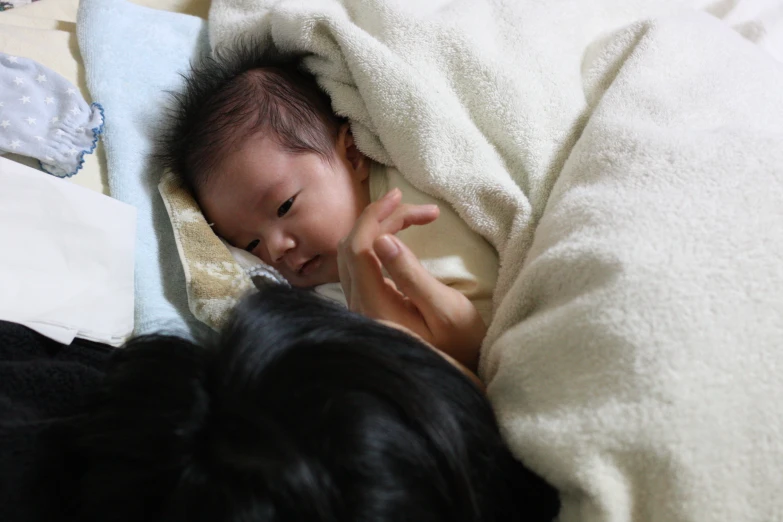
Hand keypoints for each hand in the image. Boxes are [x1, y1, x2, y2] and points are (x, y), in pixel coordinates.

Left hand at [337, 189, 486, 370]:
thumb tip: (382, 239)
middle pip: (352, 247)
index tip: (400, 199)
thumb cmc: (459, 345)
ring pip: (354, 256)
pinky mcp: (369, 309)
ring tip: (409, 215)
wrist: (454, 380)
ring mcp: (361, 309)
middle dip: (380, 219)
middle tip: (413, 207)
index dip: (375, 217)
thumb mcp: (444, 308)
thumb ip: (410, 274)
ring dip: (377, 230)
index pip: (358, 247)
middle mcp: (359, 306)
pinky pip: (361, 267)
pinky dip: (376, 245)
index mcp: (375, 305)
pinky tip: (397, 238)